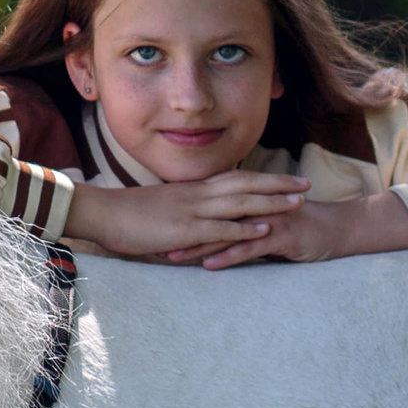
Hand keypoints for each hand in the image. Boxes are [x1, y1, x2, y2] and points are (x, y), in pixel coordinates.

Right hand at [63, 172, 309, 259]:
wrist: (101, 212)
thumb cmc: (124, 214)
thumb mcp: (159, 208)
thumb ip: (180, 213)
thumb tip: (193, 223)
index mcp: (191, 190)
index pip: (234, 178)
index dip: (262, 178)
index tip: (284, 178)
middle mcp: (197, 194)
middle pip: (246, 183)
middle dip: (278, 184)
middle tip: (305, 184)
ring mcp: (192, 210)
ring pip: (240, 202)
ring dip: (272, 201)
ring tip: (298, 202)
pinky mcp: (185, 229)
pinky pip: (221, 228)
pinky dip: (246, 228)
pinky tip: (266, 229)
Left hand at [167, 190, 407, 267]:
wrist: (336, 230)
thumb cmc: (296, 229)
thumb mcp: (262, 225)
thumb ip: (238, 226)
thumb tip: (212, 235)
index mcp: (244, 201)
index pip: (205, 208)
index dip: (179, 218)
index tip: (152, 229)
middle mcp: (252, 206)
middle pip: (208, 217)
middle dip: (180, 231)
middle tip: (151, 243)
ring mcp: (267, 219)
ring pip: (226, 232)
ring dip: (198, 245)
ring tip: (173, 258)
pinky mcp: (281, 235)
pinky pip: (251, 247)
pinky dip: (229, 256)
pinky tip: (210, 266)